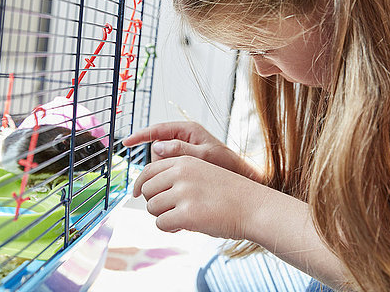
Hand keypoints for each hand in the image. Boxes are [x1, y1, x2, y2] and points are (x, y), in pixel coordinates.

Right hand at [123, 122, 263, 182]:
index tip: (126, 143)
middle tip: (156, 183)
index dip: (140, 136)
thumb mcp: (206, 156)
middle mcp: (184, 139)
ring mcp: (184, 153)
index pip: (158, 130)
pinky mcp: (186, 166)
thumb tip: (158, 146)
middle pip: (157, 150)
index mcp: (188, 131)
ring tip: (168, 192)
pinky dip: (168, 183)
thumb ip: (182, 150)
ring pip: (161, 164)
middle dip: (155, 167)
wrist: (244, 179)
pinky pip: (169, 171)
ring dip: (161, 178)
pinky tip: (171, 196)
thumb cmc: (229, 165)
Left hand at [133, 155, 266, 238]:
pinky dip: (170, 228)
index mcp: (183, 161)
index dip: (139, 184)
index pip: (148, 170)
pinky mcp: (186, 214)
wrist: (253, 207)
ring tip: (181, 219)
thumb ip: (177, 175)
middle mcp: (180, 174)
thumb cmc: (228, 193)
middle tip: (170, 211)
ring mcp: (183, 193)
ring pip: (152, 208)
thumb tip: (146, 188)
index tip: (136, 194)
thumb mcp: (202, 171)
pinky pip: (161, 224)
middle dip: (154, 203)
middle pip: (146, 190)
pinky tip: (184, 227)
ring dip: (163, 217)